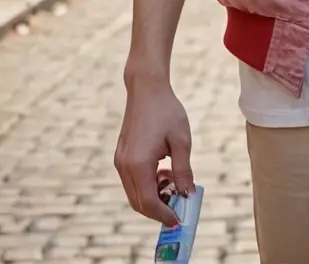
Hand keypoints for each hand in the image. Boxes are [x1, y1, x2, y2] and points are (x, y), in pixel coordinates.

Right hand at [114, 76, 194, 226]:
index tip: (178, 219)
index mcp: (139, 164)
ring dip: (153, 196)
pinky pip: (131, 181)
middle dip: (158, 209)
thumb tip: (187, 194)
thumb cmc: (166, 111)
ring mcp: (120, 161)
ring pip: (134, 193)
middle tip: (178, 205)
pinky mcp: (121, 156)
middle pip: (139, 202)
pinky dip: (147, 184)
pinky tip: (163, 171)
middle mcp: (125, 166)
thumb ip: (183, 170)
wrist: (147, 89)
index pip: (149, 202)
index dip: (163, 214)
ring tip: (173, 181)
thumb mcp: (182, 141)